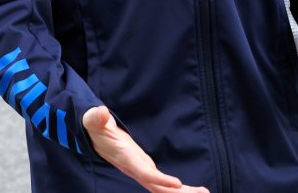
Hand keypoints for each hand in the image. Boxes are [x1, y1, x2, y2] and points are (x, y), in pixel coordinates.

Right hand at [83, 106, 208, 192]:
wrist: (94, 136)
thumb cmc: (95, 127)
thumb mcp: (93, 120)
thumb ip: (96, 117)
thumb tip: (101, 112)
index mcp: (125, 159)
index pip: (144, 173)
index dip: (160, 179)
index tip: (177, 184)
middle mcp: (135, 169)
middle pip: (158, 187)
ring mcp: (141, 170)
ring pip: (162, 188)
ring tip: (204, 192)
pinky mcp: (145, 168)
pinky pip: (162, 183)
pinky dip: (177, 188)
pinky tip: (191, 190)